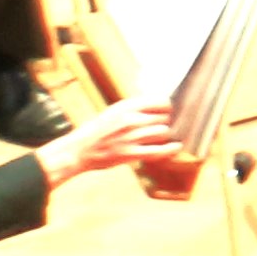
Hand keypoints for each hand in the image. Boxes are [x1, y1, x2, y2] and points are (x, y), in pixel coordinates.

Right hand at [45, 101, 179, 182]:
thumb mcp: (115, 111)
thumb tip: (161, 105)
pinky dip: (170, 149)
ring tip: (161, 136)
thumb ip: (136, 108)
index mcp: (126, 106)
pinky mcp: (130, 154)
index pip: (161, 101)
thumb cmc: (98, 130)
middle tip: (163, 125)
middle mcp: (130, 120)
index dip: (167, 107)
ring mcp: (131, 137)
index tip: (168, 111)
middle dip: (166, 122)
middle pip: (164, 117)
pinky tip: (176, 147)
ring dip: (164, 135)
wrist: (79, 150)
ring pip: (162, 132)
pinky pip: (157, 151)